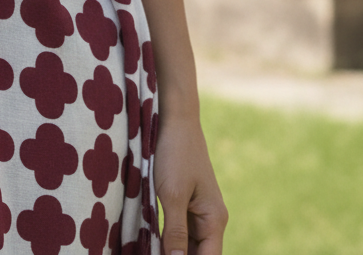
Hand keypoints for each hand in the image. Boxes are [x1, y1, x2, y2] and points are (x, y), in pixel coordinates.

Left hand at [152, 111, 227, 254]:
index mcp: (214, 220)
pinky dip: (165, 237)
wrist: (176, 120)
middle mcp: (210, 220)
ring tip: (147, 247)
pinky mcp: (185, 202)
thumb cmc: (175, 154)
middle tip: (149, 252)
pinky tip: (149, 240)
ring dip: (169, 249)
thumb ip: (174, 232)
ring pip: (186, 244)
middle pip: (197, 253)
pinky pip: (178, 229)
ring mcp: (198, 211)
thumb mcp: (172, 194)